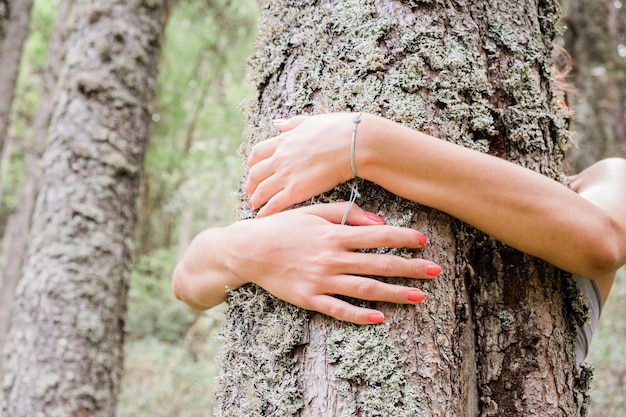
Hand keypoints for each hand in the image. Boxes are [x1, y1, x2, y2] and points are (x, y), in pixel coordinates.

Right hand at [223, 202, 440, 323]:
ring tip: (419, 297)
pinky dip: (359, 315)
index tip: (423, 241)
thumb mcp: (312, 211)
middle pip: (378, 264)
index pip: (377, 236)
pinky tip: (379, 319)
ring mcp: (321, 281)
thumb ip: (346, 213)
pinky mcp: (309, 299)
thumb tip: (378, 221)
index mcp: (334, 235)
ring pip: (365, 289)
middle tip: (434, 271)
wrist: (249, 250)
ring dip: (394, 293)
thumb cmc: (282, 227)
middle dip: (409, 268)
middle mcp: (331, 258)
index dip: (402, 238)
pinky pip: (338, 309)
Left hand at [246, 113, 358, 216]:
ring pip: (262, 190)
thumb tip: (276, 122)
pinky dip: (266, 212)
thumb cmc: (338, 130)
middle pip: (256, 173)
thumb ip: (291, 124)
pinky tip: (262, 217)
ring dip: (255, 199)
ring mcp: (287, 175)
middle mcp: (280, 158)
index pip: (258, 153)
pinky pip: (275, 204)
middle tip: (250, 191)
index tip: (252, 169)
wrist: (354, 143)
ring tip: (253, 205)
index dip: (252, 163)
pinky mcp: (297, 191)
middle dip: (250, 183)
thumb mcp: (310, 120)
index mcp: (283, 141)